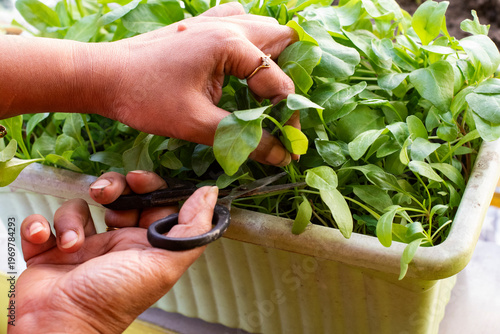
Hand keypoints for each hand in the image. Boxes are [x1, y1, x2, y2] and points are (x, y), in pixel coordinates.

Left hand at [0, 3, 298, 164]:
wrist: (102, 75)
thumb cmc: (143, 97)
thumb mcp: (196, 123)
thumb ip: (243, 139)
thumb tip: (281, 155)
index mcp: (230, 43)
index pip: (278, 81)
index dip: (286, 115)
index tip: (287, 144)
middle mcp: (228, 24)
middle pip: (283, 41)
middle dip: (290, 77)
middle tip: (283, 111)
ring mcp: (213, 19)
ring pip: (264, 29)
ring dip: (275, 58)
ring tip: (271, 93)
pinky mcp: (201, 25)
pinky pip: (240, 24)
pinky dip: (252, 44)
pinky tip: (245, 66)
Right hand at [10, 171, 217, 332]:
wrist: (60, 326)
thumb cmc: (113, 301)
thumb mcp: (164, 264)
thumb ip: (192, 229)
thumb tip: (211, 193)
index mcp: (145, 244)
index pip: (152, 201)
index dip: (147, 185)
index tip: (138, 179)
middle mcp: (116, 242)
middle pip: (117, 197)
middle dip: (111, 188)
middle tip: (104, 195)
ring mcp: (82, 245)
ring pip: (79, 207)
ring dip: (73, 218)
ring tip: (74, 243)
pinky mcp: (50, 250)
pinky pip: (43, 223)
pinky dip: (39, 227)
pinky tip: (46, 241)